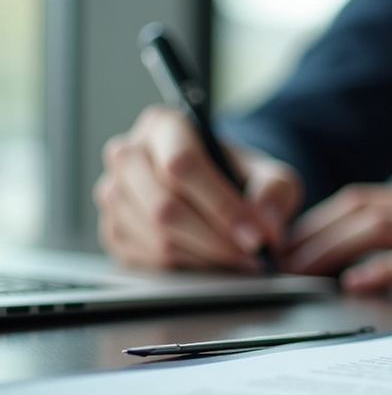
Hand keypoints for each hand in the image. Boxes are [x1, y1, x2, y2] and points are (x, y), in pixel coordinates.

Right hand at [95, 105, 302, 270]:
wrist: (218, 190)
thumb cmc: (239, 177)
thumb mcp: (270, 174)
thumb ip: (275, 191)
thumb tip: (265, 222)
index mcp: (163, 126)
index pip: (182, 165)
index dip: (221, 206)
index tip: (255, 235)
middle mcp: (128, 154)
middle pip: (164, 206)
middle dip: (216, 239)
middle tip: (251, 256)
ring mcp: (113, 193)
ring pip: (156, 237)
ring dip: (205, 257)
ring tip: (239, 261)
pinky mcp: (113, 230)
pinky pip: (147, 259)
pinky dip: (187, 268)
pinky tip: (213, 263)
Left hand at [281, 185, 391, 292]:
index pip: (366, 199)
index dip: (321, 219)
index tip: (291, 245)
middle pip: (361, 207)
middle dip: (313, 233)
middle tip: (280, 261)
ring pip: (382, 223)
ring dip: (335, 247)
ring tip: (303, 270)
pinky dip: (384, 267)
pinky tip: (358, 282)